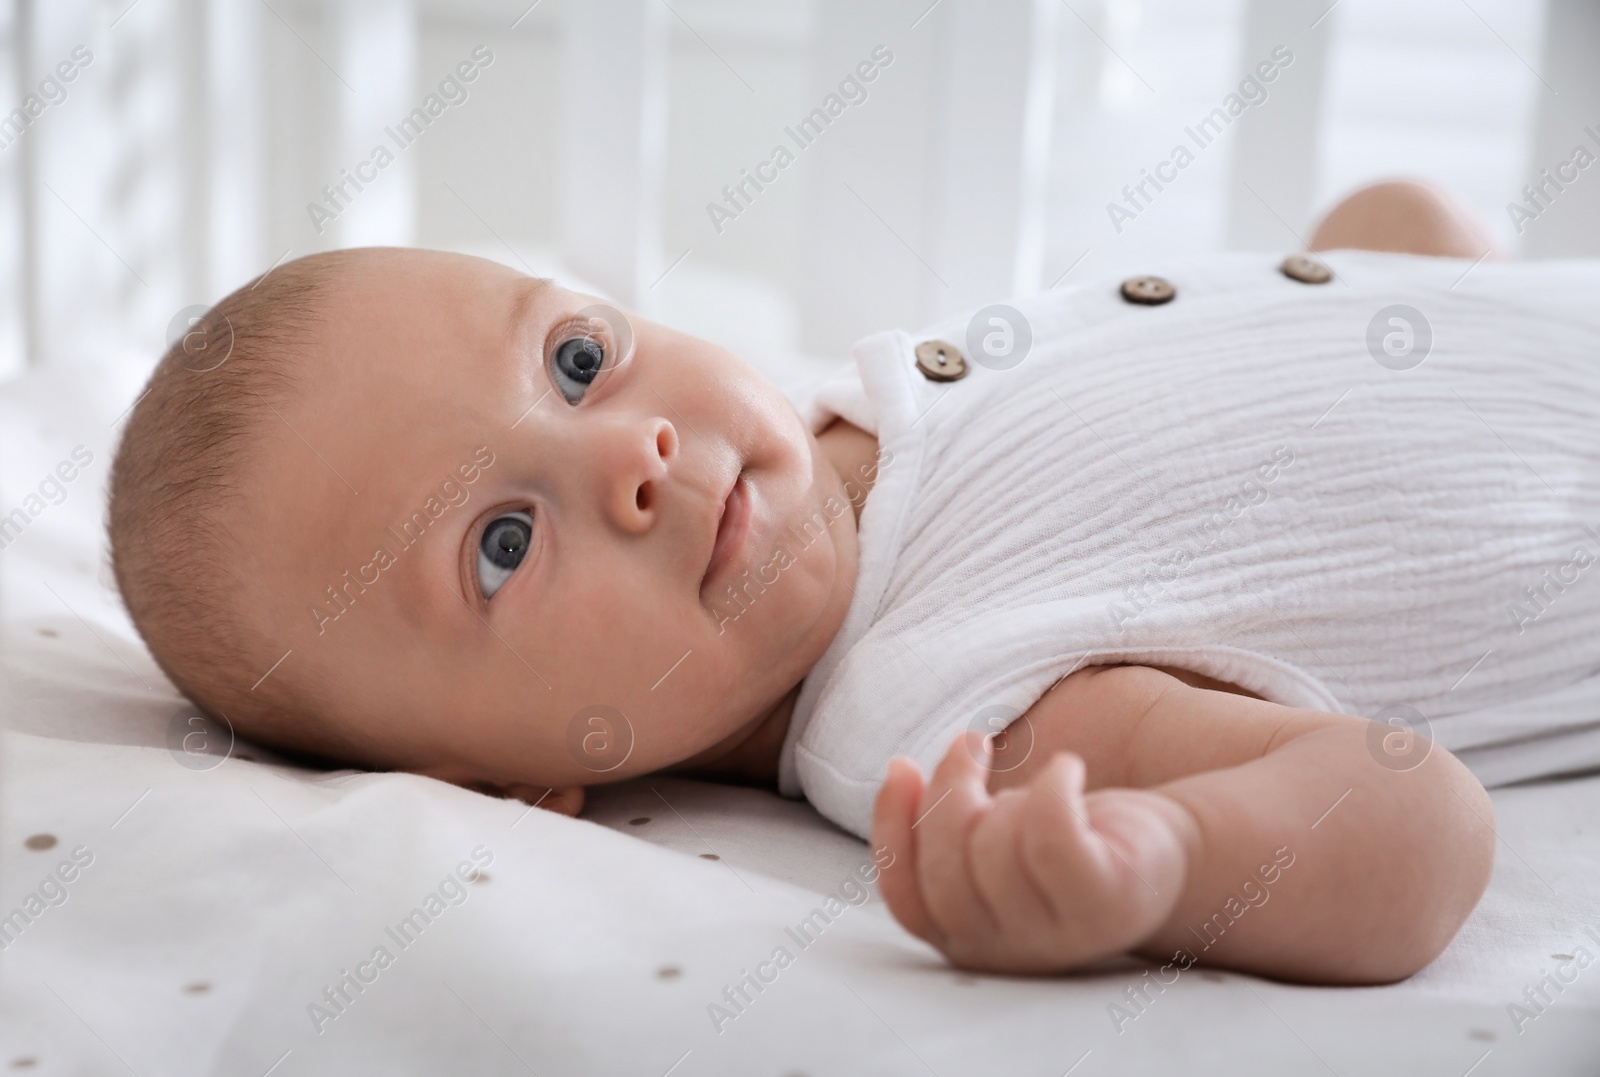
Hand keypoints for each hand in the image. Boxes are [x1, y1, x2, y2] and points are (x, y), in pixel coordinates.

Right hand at [870, 731, 1194, 972]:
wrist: (1168, 860)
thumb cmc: (1069, 844)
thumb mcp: (996, 848)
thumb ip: (947, 836)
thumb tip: (899, 772)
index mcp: (970, 942)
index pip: (907, 899)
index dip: (893, 829)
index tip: (901, 764)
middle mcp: (1008, 951)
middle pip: (944, 868)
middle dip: (949, 791)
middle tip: (972, 744)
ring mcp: (1058, 934)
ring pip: (993, 849)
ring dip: (1009, 793)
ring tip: (1034, 778)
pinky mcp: (1104, 902)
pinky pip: (1051, 835)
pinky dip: (1053, 786)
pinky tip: (1068, 767)